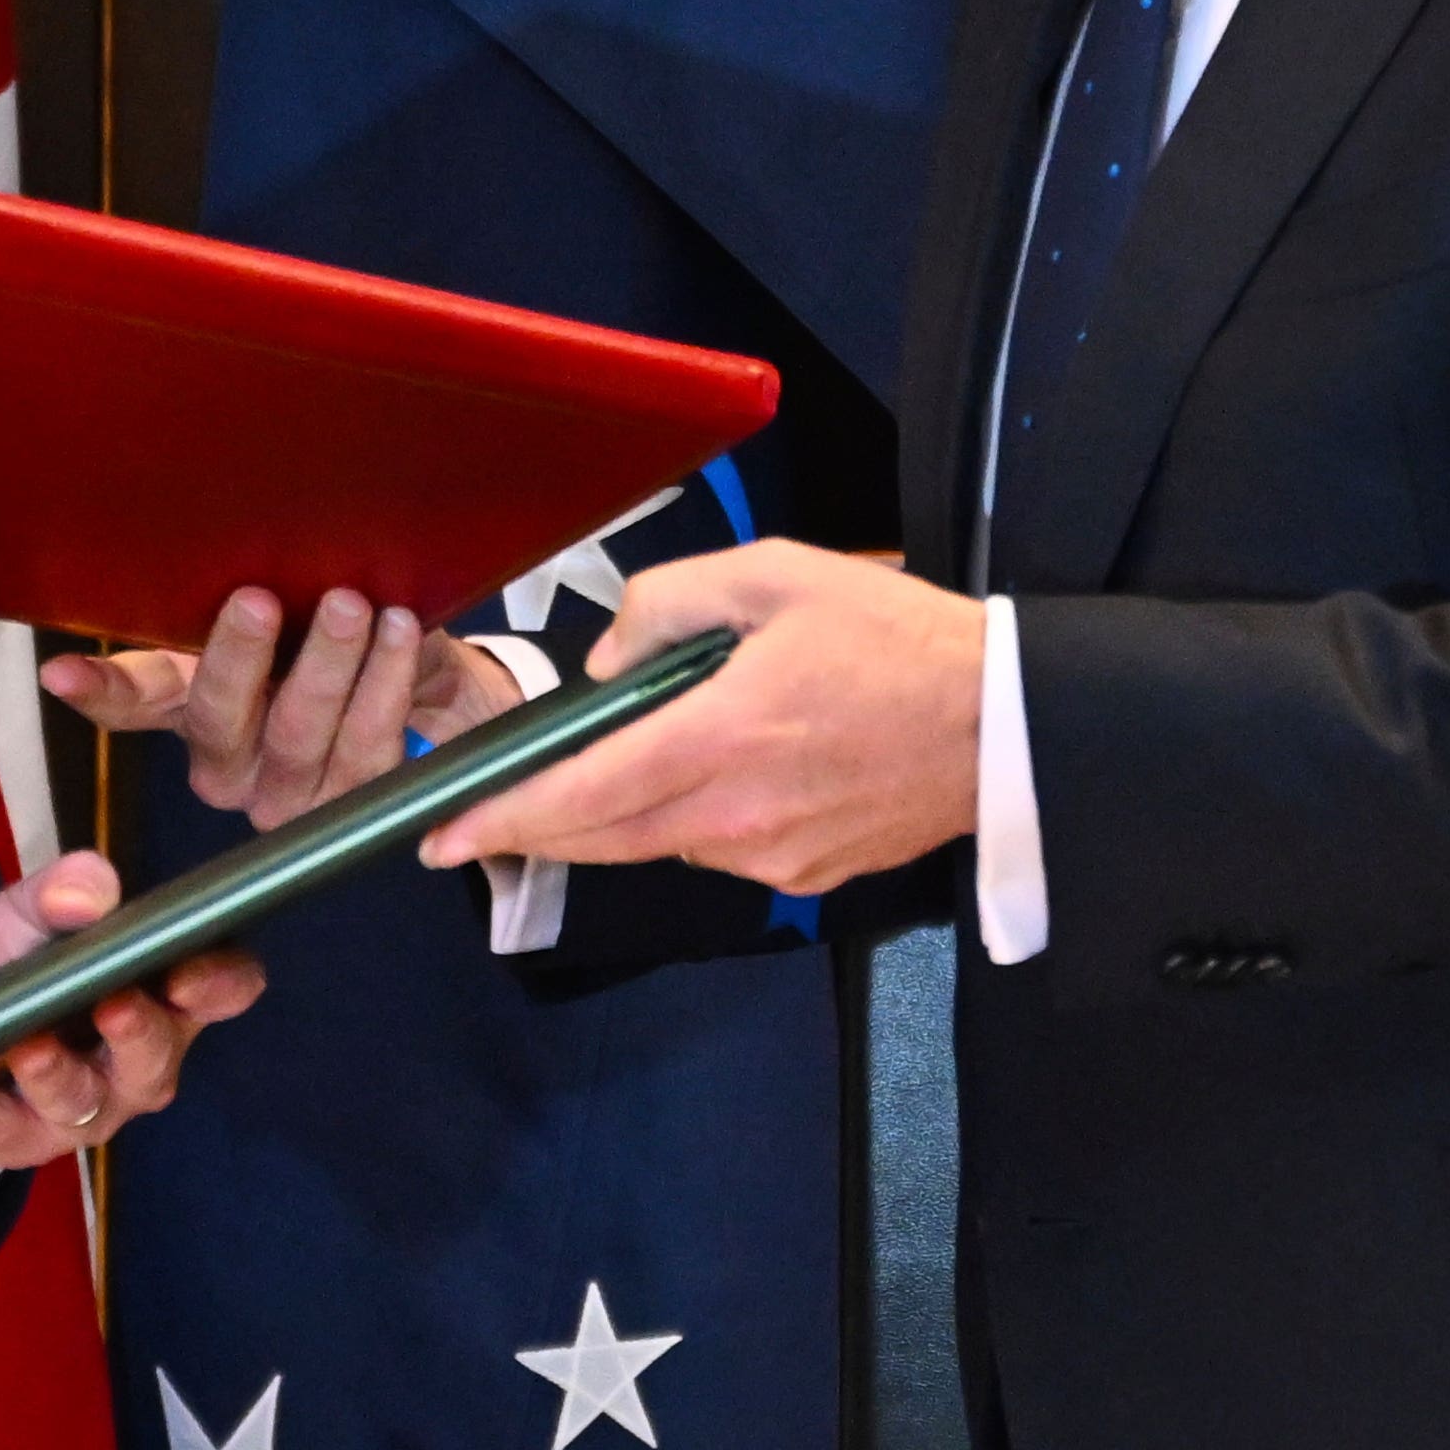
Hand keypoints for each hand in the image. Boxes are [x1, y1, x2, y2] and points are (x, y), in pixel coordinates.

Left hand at [0, 852, 263, 1165]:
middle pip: (155, 1060)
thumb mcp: (25, 914)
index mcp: (161, 998)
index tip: (189, 971)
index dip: (217, 983)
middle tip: (115, 1007)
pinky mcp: (17, 1142)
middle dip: (138, 1035)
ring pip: (82, 1103)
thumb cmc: (11, 963)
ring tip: (29, 1046)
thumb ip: (59, 892)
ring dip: (55, 1076)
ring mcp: (81, 1111)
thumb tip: (90, 888)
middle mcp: (135, 1064)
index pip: (220, 990)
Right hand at [42, 586, 530, 829]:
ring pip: (301, 736)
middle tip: (259, 599)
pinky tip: (400, 635)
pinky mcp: (357, 807)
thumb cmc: (335, 638)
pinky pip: (370, 748)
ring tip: (355, 606)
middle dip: (242, 657)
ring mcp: (291, 797)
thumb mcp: (284, 610)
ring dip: (330, 665)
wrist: (433, 694)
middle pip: (221, 719)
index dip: (98, 689)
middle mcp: (231, 767)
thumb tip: (182, 557)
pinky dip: (385, 684)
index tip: (58, 671)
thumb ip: (226, 597)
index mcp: (193, 711)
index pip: (132, 702)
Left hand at [419, 542, 984, 892]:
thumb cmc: (895, 638)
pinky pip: (718, 849)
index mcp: (720, 738)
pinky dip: (689, 819)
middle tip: (476, 823)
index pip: (583, 794)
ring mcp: (774, 855)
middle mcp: (737, 814)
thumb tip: (608, 660)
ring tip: (615, 763)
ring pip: (660, 844)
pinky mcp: (807, 873)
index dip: (504, 818)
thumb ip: (668, 603)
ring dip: (619, 815)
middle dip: (531, 833)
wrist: (1007, 721)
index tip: (442, 835)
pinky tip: (711, 773)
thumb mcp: (774, 575)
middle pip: (603, 839)